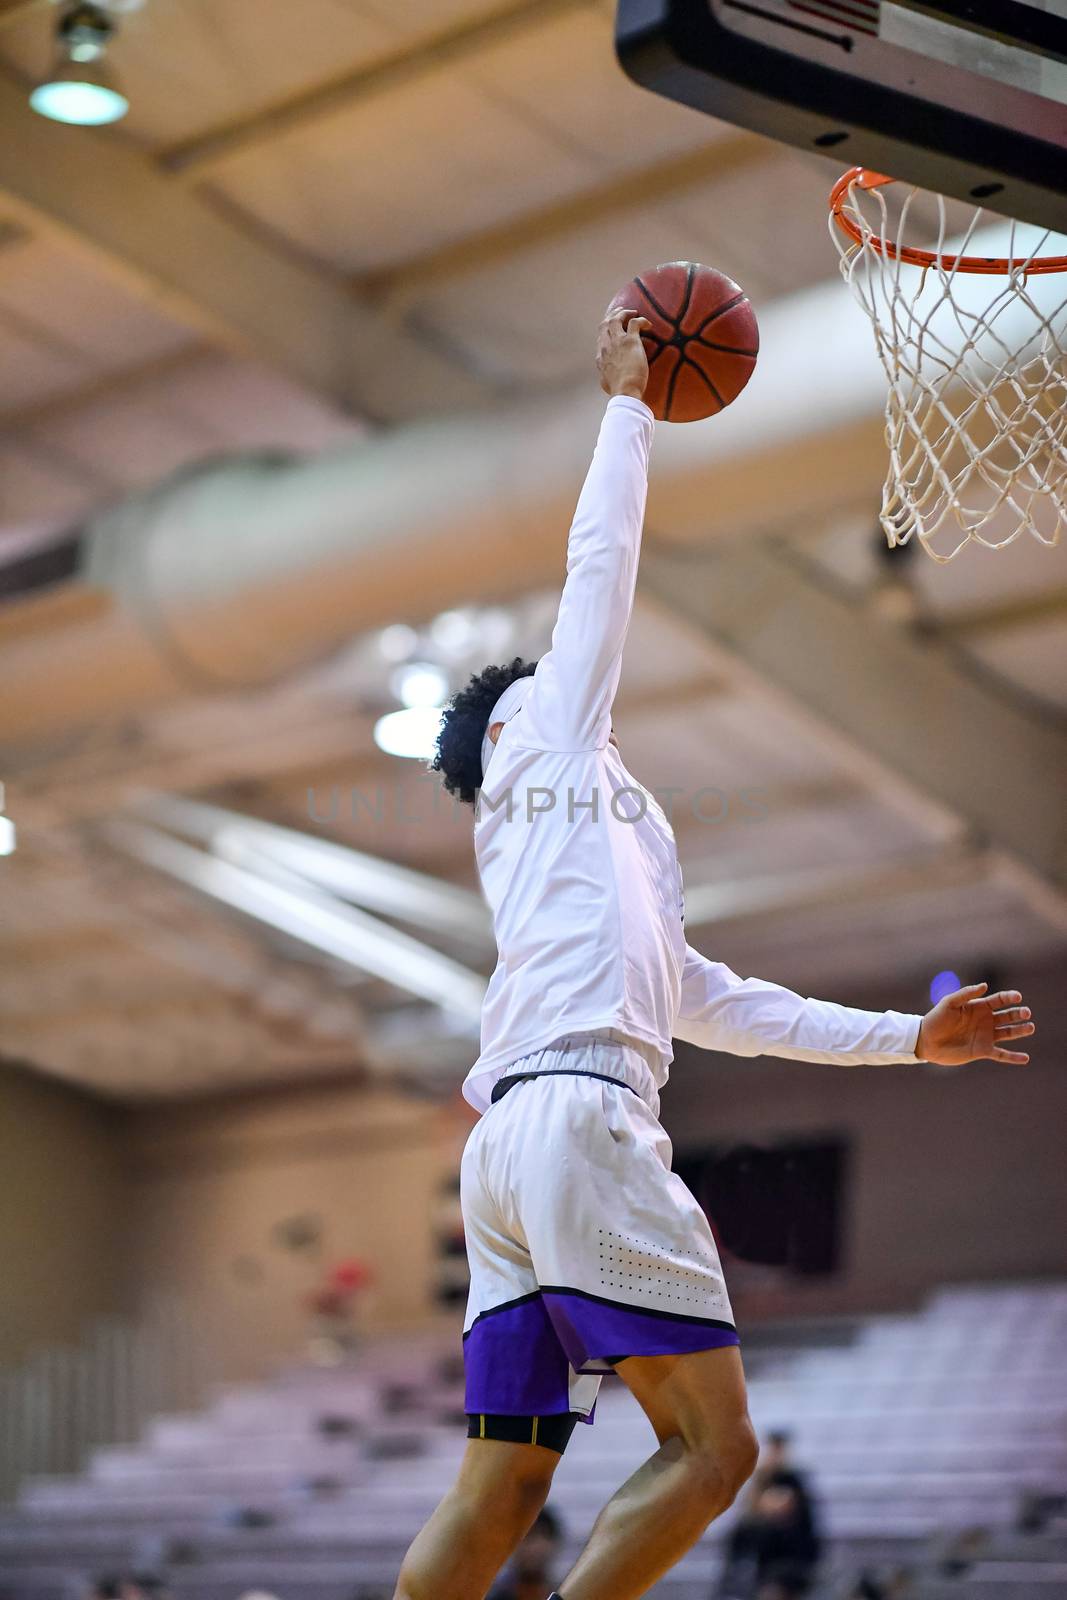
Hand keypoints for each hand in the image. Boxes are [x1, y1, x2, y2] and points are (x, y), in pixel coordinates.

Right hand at [597, 307, 650, 399]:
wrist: (625, 391)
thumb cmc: (619, 392)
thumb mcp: (607, 383)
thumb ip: (608, 376)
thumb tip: (609, 378)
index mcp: (601, 356)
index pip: (601, 338)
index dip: (606, 330)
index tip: (612, 328)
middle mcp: (606, 346)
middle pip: (605, 324)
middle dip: (612, 315)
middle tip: (620, 312)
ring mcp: (617, 342)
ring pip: (616, 319)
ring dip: (624, 313)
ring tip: (633, 312)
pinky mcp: (630, 341)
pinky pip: (634, 323)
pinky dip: (641, 320)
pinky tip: (648, 324)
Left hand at [916, 982, 1033, 1065]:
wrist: (926, 1040)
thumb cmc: (936, 1019)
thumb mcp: (949, 1002)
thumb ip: (966, 993)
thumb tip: (985, 985)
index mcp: (979, 1007)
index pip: (999, 1000)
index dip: (1009, 997)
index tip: (1018, 997)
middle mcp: (986, 1021)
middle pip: (1007, 1016)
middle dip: (1018, 1014)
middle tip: (1026, 1012)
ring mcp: (986, 1036)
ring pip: (1008, 1033)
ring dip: (1020, 1030)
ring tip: (1031, 1027)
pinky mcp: (983, 1051)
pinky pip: (1001, 1054)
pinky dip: (1013, 1057)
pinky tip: (1026, 1058)